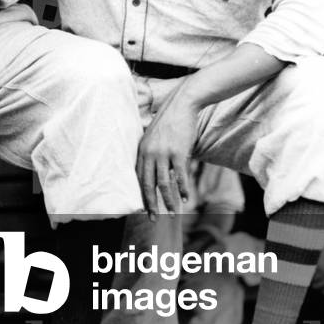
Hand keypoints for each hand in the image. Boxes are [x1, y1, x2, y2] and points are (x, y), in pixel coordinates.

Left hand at [138, 83, 201, 218]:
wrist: (182, 104)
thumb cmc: (169, 121)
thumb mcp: (153, 136)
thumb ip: (150, 152)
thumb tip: (152, 171)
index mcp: (141, 149)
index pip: (137, 177)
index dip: (140, 194)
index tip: (142, 208)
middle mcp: (150, 152)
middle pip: (147, 184)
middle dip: (150, 203)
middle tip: (152, 218)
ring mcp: (164, 152)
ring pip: (164, 183)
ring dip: (168, 200)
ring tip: (172, 212)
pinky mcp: (179, 152)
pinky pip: (180, 176)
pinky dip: (182, 189)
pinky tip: (185, 198)